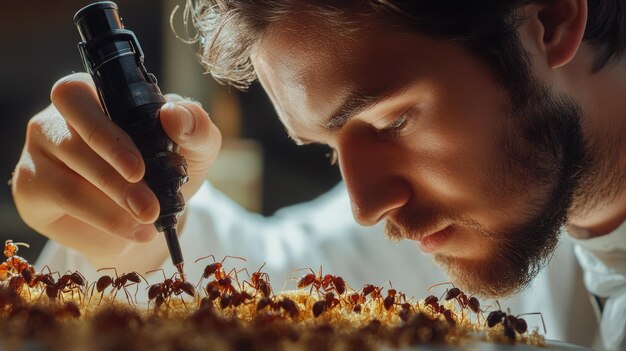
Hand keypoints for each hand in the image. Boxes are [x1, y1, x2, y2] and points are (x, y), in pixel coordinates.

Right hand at [11, 73, 220, 270]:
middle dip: (111, 175)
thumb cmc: (169, 165)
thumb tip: (173, 115)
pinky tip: (132, 231)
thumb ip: (194, 125)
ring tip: (148, 219)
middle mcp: (57, 117)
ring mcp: (39, 152)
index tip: (139, 170)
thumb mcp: (195, 145)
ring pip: (67, 179)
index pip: (81, 95)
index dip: (106, 134)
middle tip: (147, 205)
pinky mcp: (31, 187)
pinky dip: (102, 220)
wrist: (152, 212)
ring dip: (112, 205)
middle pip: (70, 137)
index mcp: (94, 93)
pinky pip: (61, 202)